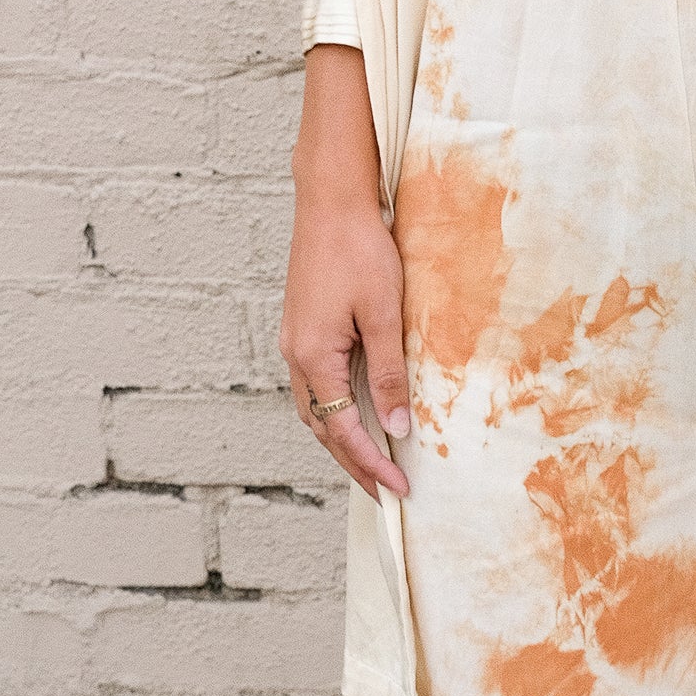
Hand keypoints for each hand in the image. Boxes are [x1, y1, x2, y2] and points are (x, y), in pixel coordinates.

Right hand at [279, 45, 410, 501]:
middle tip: (387, 493)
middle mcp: (296, 357)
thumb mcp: (385, 315)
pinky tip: (359, 416)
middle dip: (355, 464)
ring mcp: (295, 343)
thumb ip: (391, 374)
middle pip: (324, 429)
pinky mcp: (303, 330)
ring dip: (343, 441)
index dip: (371, 465)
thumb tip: (399, 428)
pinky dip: (337, 412)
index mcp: (314, 358)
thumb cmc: (360, 251)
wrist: (331, 202)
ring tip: (374, 465)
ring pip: (317, 410)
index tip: (400, 490)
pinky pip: (318, 386)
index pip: (344, 431)